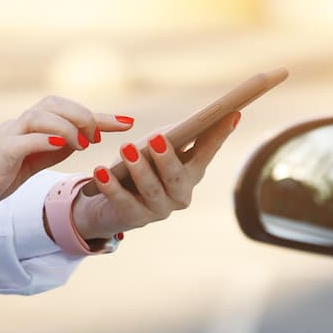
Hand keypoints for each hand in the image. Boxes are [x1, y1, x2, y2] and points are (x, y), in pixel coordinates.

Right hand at [0, 96, 132, 222]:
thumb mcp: (32, 161)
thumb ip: (55, 147)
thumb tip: (84, 137)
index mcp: (31, 128)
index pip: (67, 111)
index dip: (98, 115)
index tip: (128, 122)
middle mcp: (19, 125)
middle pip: (53, 104)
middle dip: (83, 115)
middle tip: (100, 134)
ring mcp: (8, 137)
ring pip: (40, 116)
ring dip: (67, 126)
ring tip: (83, 143)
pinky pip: (23, 140)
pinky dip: (45, 139)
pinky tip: (63, 145)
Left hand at [72, 112, 241, 240]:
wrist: (111, 203)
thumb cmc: (141, 166)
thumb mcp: (156, 147)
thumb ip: (173, 135)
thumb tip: (196, 117)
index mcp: (192, 174)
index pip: (208, 152)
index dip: (219, 134)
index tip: (231, 113)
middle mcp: (180, 195)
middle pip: (177, 177)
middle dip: (167, 158)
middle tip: (157, 138)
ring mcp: (158, 210)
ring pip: (151, 190)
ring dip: (139, 169)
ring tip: (126, 149)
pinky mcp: (133, 219)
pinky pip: (122, 201)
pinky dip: (111, 186)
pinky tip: (101, 172)